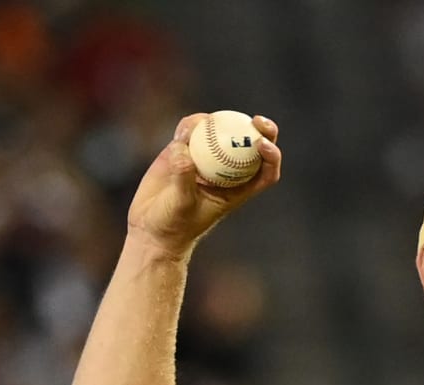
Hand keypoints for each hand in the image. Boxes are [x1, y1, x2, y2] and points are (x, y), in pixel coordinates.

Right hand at [126, 113, 281, 260]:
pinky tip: (182, 132)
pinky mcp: (184, 150)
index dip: (272, 157)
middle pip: (252, 146)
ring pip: (221, 131)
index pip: (265, 173)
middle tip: (256, 120)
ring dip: (217, 122)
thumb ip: (184, 177)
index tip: (263, 145)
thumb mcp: (182, 204)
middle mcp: (226, 171)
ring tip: (201, 126)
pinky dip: (189, 126)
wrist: (151, 226)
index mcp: (238, 189)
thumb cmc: (174, 224)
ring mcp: (206, 158)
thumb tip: (184, 151)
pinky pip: (191, 130)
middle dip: (261, 129)